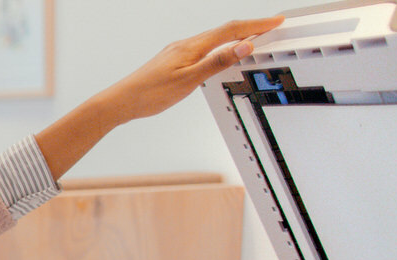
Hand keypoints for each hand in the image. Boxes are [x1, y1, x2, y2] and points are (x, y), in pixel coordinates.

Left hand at [101, 16, 285, 122]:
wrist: (122, 101)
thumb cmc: (150, 93)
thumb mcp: (188, 80)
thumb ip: (216, 63)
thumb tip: (243, 46)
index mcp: (192, 47)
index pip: (230, 30)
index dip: (255, 25)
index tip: (275, 22)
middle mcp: (185, 45)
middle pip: (224, 30)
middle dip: (249, 27)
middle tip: (271, 26)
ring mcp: (178, 51)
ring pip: (213, 38)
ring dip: (235, 36)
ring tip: (252, 37)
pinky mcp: (173, 60)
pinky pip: (203, 47)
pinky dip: (219, 46)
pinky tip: (219, 53)